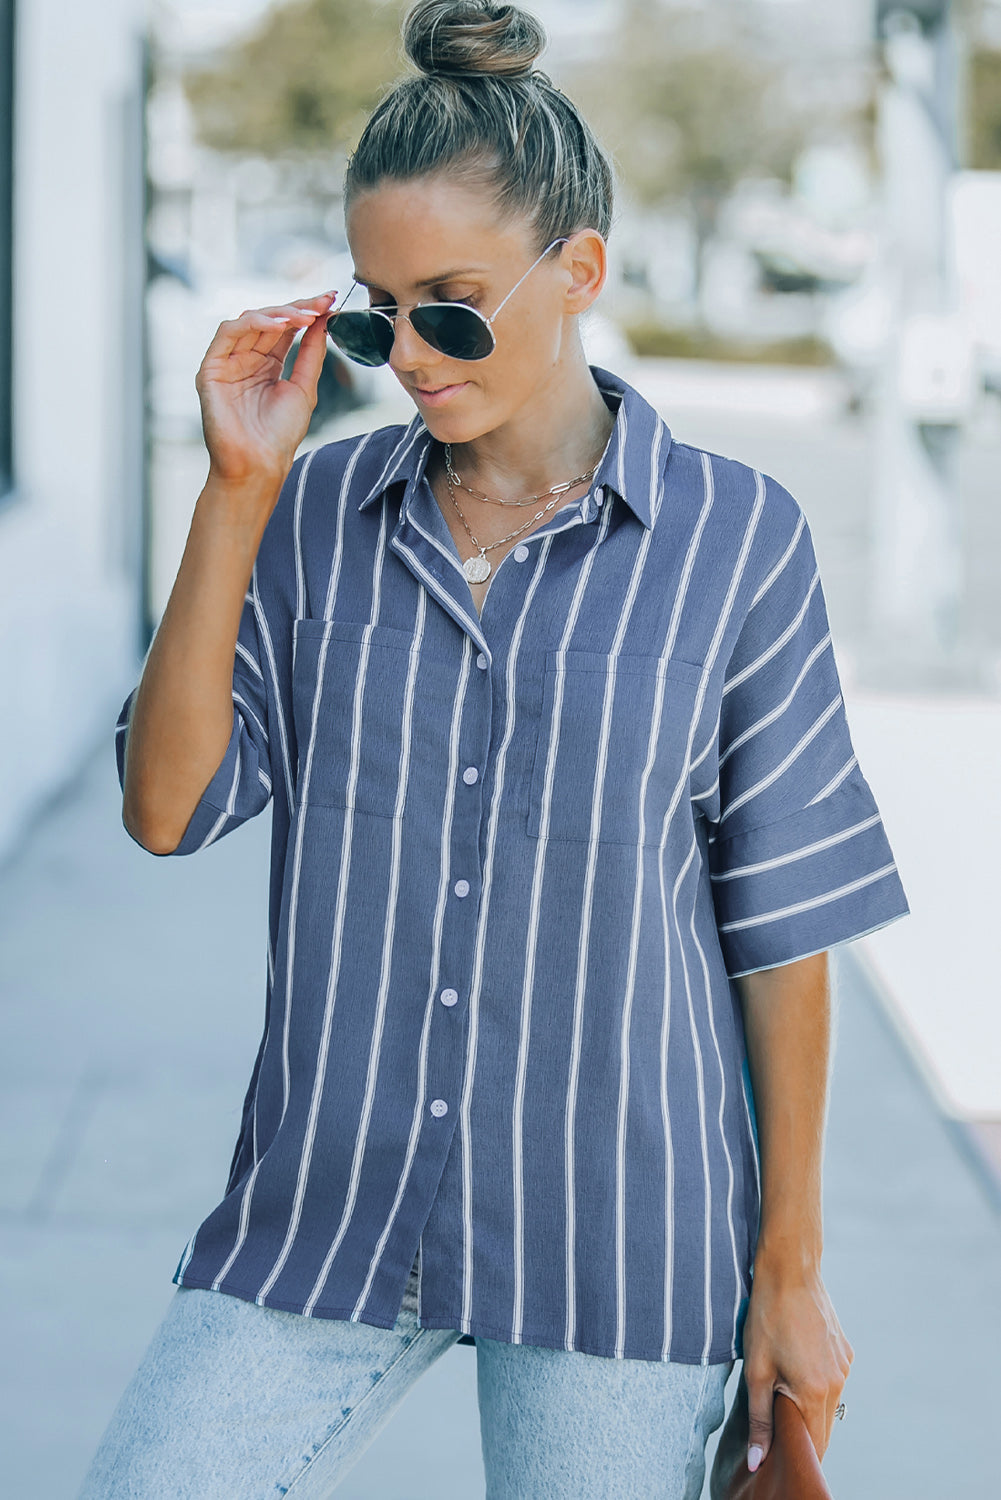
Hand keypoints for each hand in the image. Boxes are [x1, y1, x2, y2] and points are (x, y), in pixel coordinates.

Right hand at [195, 290, 336, 490]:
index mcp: (267, 365)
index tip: (331, 299)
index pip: (286, 328)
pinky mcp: (210, 368)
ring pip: (249, 321)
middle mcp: (246, 359)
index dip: (307, 311)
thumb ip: (312, 353)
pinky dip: (254, 323)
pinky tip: (280, 325)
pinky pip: (228, 333)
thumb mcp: (304, 388)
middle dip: (297, 308)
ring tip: (305, 315)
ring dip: (278, 314)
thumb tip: (325, 319)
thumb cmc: (280, 435)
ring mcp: (227, 362)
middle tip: (322, 302)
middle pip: (270, 320)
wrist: (258, 465)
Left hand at [741, 1254, 852, 1471]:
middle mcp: (839, 1383)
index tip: (777, 1456)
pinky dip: (817, 1385)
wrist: (790, 1271)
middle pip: (823, 1427)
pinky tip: (795, 1366)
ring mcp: (845, 1366)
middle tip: (774, 1425)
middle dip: (801, 1433)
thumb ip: (759, 1420)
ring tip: (781, 1390)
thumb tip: (758, 1463)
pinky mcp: (845, 1351)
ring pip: (829, 1404)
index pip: (814, 1445)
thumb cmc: (768, 1317)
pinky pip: (833, 1381)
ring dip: (809, 1407)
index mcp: (816, 1392)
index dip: (795, 1455)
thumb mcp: (756, 1371)